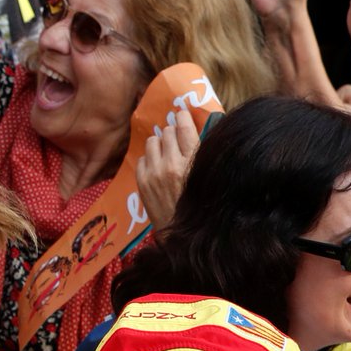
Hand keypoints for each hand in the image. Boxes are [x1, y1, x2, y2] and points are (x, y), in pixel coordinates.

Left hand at [136, 109, 198, 229]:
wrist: (182, 236)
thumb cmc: (201, 207)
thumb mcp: (209, 180)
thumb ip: (204, 156)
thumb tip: (199, 132)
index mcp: (193, 164)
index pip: (185, 128)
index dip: (183, 117)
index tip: (182, 114)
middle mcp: (171, 165)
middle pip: (167, 132)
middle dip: (172, 132)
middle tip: (176, 137)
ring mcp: (154, 173)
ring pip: (152, 140)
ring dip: (160, 143)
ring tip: (166, 151)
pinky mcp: (142, 181)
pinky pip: (142, 157)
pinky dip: (150, 158)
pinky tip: (157, 166)